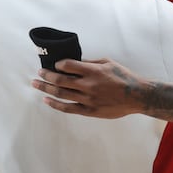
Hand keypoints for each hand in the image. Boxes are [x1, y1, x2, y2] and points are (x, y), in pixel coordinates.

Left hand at [31, 58, 145, 118]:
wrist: (136, 96)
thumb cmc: (123, 77)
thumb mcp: (108, 62)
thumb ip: (90, 62)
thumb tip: (74, 61)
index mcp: (92, 71)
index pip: (67, 65)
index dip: (57, 64)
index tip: (53, 64)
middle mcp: (88, 85)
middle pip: (60, 80)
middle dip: (46, 75)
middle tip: (38, 73)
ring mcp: (87, 99)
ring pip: (61, 94)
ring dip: (46, 88)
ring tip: (36, 84)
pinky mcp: (89, 111)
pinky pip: (68, 108)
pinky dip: (55, 104)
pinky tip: (47, 100)